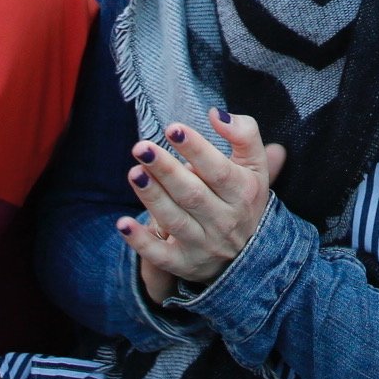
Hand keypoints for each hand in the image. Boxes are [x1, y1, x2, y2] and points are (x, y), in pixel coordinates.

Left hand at [117, 111, 286, 304]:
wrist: (250, 253)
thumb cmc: (244, 196)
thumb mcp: (255, 165)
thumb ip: (244, 134)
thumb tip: (216, 114)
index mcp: (243, 193)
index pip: (218, 171)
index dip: (196, 149)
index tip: (173, 129)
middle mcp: (225, 221)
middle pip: (193, 194)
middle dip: (166, 170)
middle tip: (142, 147)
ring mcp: (205, 245)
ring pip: (176, 220)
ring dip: (152, 197)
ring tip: (134, 173)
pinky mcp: (185, 264)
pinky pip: (160, 256)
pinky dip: (141, 242)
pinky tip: (123, 224)